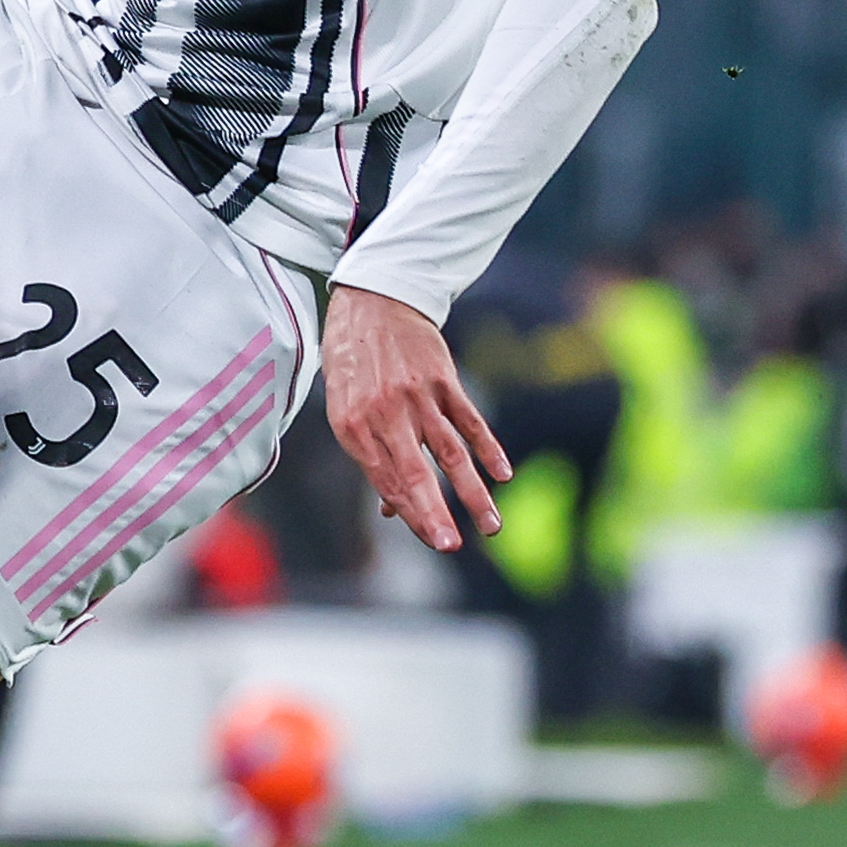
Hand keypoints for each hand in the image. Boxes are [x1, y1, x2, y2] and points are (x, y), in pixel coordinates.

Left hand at [322, 283, 509, 552]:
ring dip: (472, 492)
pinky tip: (503, 473)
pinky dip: (488, 447)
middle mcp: (385, 414)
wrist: (374, 299)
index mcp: (353, 426)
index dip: (413, 515)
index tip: (435, 542)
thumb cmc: (353, 360)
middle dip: (434, 514)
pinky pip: (469, 419)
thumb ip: (370, 455)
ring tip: (492, 525)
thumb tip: (391, 507)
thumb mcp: (344, 406)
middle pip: (416, 473)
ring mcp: (416, 396)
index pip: (387, 481)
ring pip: (450, 452)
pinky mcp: (443, 379)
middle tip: (451, 546)